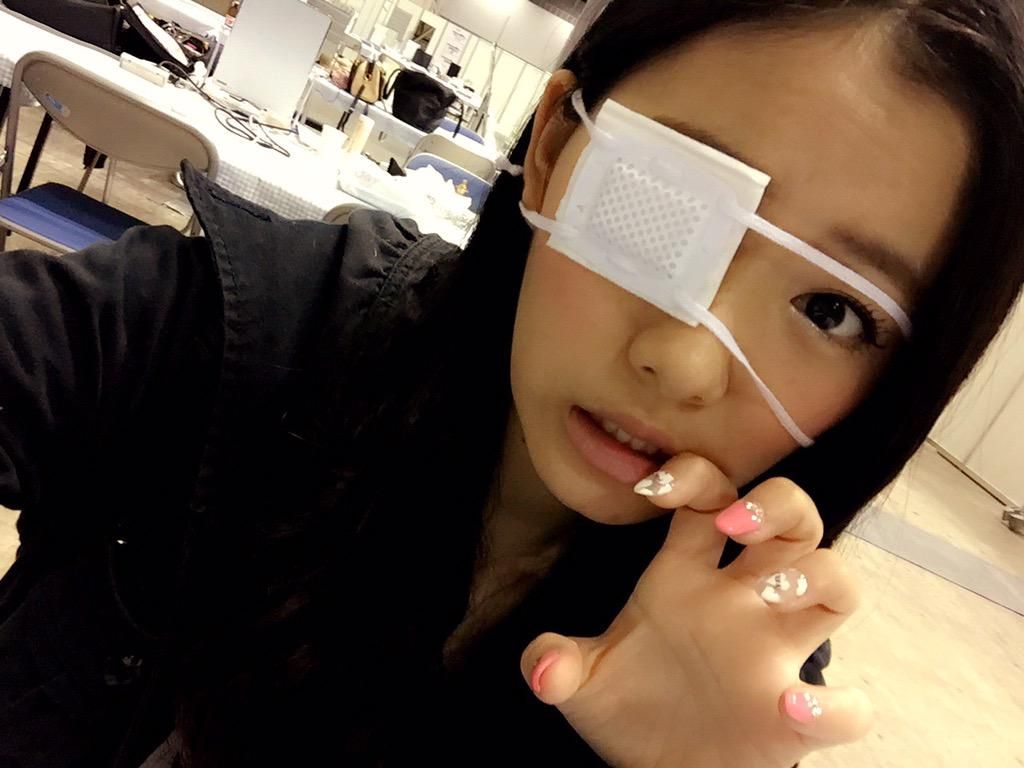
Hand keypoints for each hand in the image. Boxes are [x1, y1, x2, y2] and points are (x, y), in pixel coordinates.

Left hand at [519, 454, 873, 766]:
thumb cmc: (630, 707)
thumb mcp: (581, 680)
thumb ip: (554, 664)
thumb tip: (544, 671)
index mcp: (686, 575)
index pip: (708, 498)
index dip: (694, 476)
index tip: (654, 486)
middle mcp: (740, 601)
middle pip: (794, 519)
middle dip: (777, 504)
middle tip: (735, 525)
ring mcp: (775, 652)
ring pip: (837, 583)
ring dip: (816, 576)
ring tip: (770, 595)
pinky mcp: (798, 719)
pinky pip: (849, 704)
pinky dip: (834, 705)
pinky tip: (790, 705)